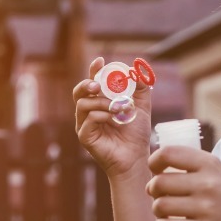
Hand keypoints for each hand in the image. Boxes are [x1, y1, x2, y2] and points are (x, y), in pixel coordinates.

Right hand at [74, 57, 152, 180]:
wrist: (136, 158)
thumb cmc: (136, 134)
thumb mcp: (142, 107)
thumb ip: (140, 88)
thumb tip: (137, 69)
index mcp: (100, 102)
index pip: (92, 82)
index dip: (94, 70)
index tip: (100, 61)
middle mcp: (89, 112)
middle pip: (79, 91)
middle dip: (87, 84)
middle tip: (98, 85)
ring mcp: (85, 125)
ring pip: (82, 105)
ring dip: (101, 102)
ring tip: (118, 108)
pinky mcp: (85, 137)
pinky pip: (87, 120)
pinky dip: (100, 116)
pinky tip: (112, 119)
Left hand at [146, 146, 220, 220]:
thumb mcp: (214, 169)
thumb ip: (189, 162)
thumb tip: (153, 163)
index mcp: (209, 164)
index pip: (168, 153)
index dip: (154, 162)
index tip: (155, 170)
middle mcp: (208, 184)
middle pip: (159, 183)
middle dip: (152, 189)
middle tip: (158, 194)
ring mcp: (207, 208)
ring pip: (160, 206)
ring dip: (156, 209)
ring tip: (163, 211)